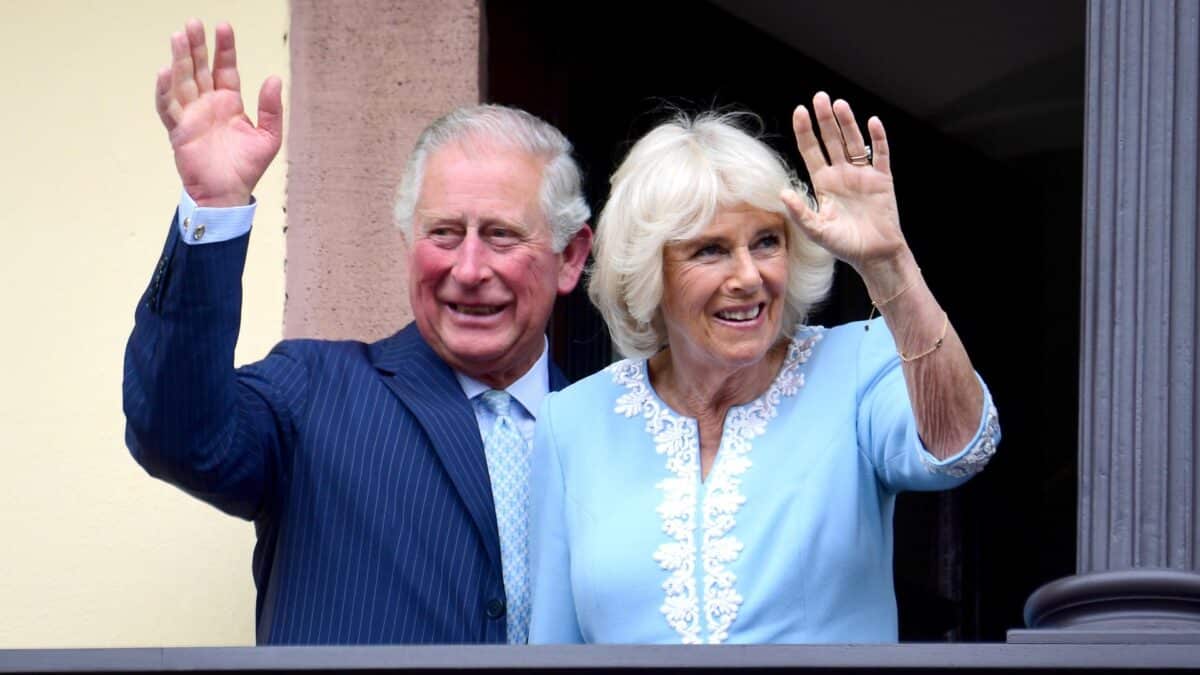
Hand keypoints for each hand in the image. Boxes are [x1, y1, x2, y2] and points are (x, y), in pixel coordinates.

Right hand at [155, 20, 281, 206]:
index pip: (225, 68)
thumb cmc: (247, 168)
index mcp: (229, 103)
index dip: (224, 48)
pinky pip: (169, 107)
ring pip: (183, 81)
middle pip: (199, 69)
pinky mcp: (179, 131)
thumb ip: (272, 108)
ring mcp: (191, 116)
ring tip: (178, 36)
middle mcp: (208, 105)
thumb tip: (274, 78)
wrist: (229, 195)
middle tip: (193, 23)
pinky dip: (165, 90)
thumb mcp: (269, 137)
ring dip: (179, 59)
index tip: (223, 26)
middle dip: (196, 46)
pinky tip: (165, 72)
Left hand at [781, 92, 907, 278]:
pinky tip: (873, 122)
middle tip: (819, 97)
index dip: (805, 131)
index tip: (799, 111)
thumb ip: (800, 213)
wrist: (874, 255)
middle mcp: (842, 174)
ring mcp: (862, 175)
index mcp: (824, 183)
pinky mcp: (882, 179)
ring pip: (854, 142)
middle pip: (832, 140)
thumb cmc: (844, 245)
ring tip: (840, 105)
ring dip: (848, 124)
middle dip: (825, 119)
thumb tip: (782, 193)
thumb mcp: (816, 231)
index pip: (811, 150)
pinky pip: (881, 155)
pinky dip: (878, 139)